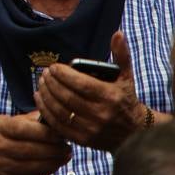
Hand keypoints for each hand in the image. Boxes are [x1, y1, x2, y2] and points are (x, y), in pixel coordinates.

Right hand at [0, 111, 72, 174]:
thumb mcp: (1, 124)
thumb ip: (26, 119)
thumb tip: (50, 112)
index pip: (26, 129)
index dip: (47, 133)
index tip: (62, 134)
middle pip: (33, 149)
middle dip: (54, 149)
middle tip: (68, 148)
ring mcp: (0, 165)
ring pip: (34, 165)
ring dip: (53, 162)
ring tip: (65, 157)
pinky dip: (45, 172)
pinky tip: (53, 166)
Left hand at [35, 32, 146, 151]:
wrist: (134, 133)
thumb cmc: (126, 99)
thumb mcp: (126, 76)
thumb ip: (121, 54)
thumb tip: (118, 33)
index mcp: (110, 96)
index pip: (81, 84)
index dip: (63, 74)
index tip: (54, 67)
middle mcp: (100, 114)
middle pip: (67, 97)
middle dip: (51, 83)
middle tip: (45, 73)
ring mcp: (91, 129)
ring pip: (60, 111)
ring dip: (46, 95)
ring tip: (41, 83)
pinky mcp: (83, 140)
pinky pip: (58, 125)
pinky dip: (45, 111)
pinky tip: (40, 99)